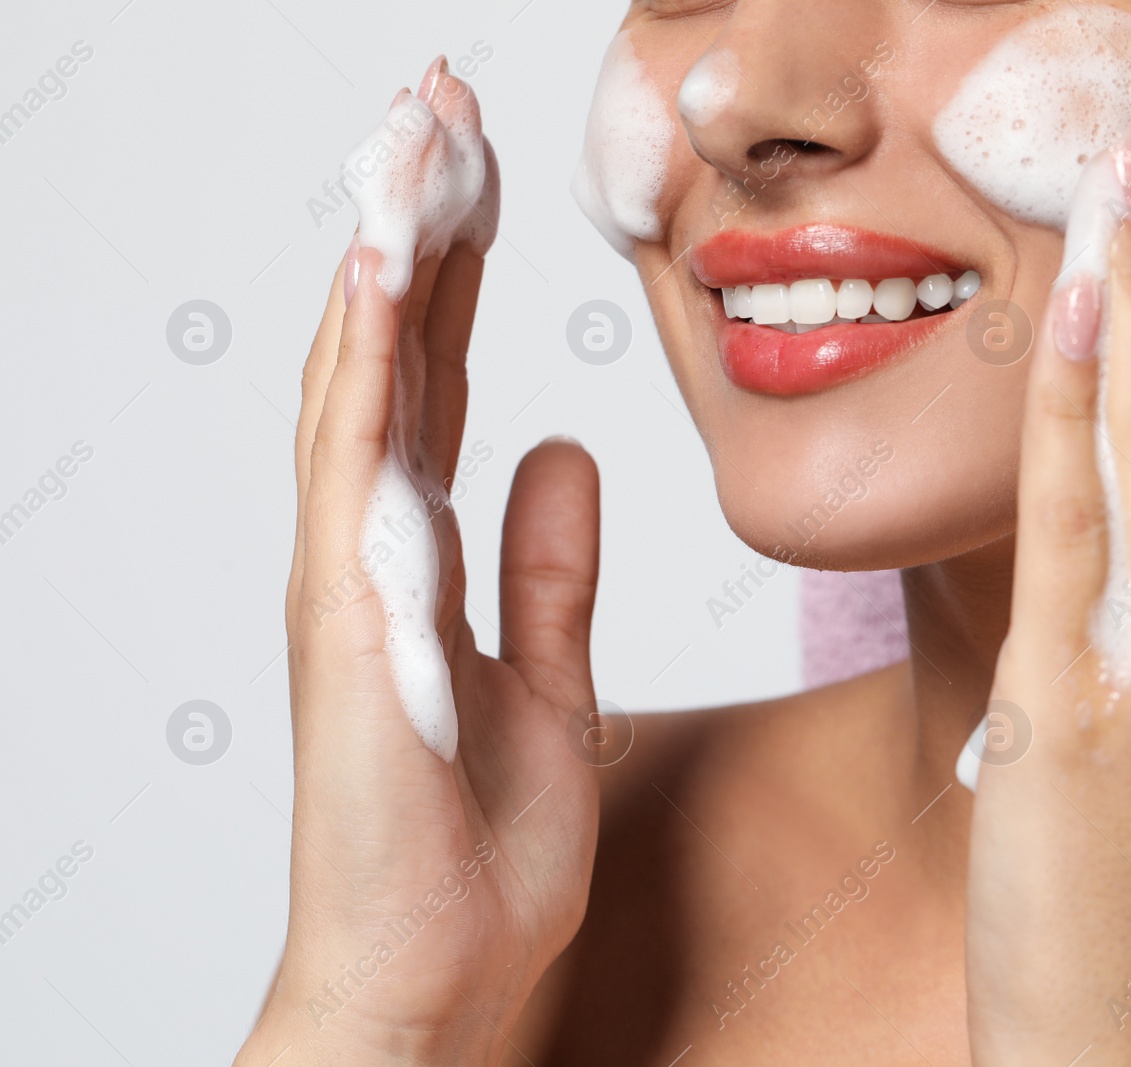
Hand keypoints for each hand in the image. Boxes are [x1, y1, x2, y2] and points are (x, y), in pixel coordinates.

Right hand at [236, 68, 600, 1066]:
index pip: (443, 385)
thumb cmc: (474, 853)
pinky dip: (361, 357)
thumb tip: (566, 452)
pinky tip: (378, 267)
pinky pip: (348, 461)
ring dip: (386, 254)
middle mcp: (370, 549)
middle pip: (392, 356)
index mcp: (423, 559)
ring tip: (408, 140)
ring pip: (360, 379)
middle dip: (418, 228)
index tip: (486, 179)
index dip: (463, 278)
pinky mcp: (345, 618)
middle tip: (438, 109)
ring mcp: (348, 577)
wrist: (433, 979)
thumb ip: (549, 568)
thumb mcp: (551, 683)